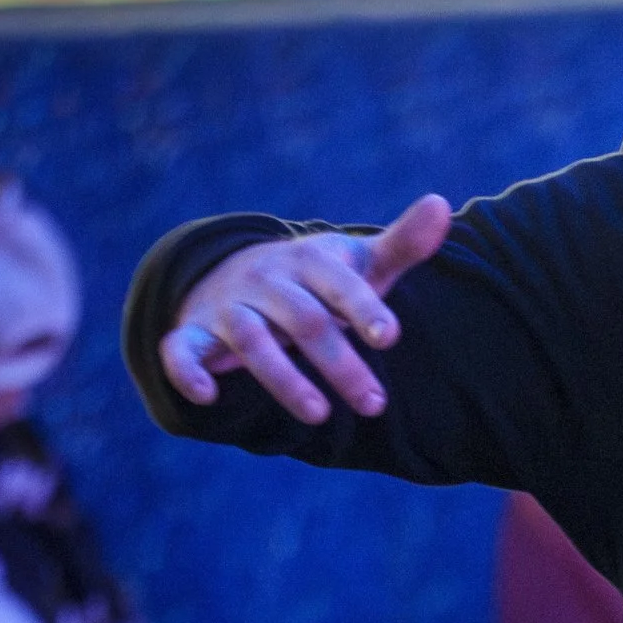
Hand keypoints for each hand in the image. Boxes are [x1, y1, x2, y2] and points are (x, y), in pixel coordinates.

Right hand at [159, 193, 453, 424]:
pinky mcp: (196, 333)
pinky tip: (207, 397)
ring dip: (283, 379)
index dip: (362, 307)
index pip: (338, 283)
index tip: (388, 336)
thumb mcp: (358, 263)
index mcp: (309, 261)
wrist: (240, 274)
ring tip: (320, 416)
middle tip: (375, 404)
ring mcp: (230, 308)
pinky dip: (186, 370)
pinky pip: (181, 350)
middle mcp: (267, 280)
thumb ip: (402, 244)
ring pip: (251, 342)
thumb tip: (441, 205)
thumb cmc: (318, 280)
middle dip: (339, 363)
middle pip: (304, 321)